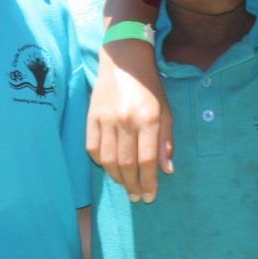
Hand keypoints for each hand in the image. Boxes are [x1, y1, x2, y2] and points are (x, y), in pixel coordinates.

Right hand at [86, 43, 172, 201]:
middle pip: (127, 164)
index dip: (149, 182)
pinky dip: (101, 162)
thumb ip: (165, 141)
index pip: (147, 160)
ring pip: (108, 160)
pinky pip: (93, 148)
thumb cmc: (149, 88)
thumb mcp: (165, 112)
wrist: (124, 61)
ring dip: (117, 178)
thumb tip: (166, 170)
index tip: (149, 196)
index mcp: (148, 119)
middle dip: (133, 185)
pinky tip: (110, 167)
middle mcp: (126, 121)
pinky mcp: (91, 117)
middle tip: (137, 197)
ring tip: (125, 185)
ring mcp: (106, 119)